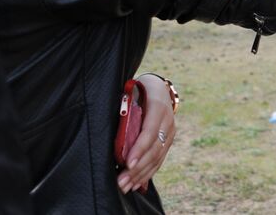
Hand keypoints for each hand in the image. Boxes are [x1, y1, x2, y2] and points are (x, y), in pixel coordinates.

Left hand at [119, 74, 176, 193]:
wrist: (158, 88)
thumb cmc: (137, 90)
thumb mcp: (130, 94)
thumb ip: (123, 111)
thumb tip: (104, 128)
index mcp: (158, 106)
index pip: (149, 132)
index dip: (139, 149)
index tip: (127, 163)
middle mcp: (168, 120)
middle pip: (154, 148)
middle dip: (138, 168)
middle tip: (122, 182)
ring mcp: (171, 131)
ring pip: (158, 156)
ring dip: (142, 174)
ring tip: (126, 186)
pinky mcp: (169, 140)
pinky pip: (160, 159)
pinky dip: (149, 172)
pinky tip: (138, 183)